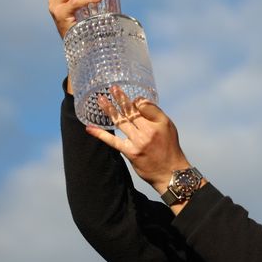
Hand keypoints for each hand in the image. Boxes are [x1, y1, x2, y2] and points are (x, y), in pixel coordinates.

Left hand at [85, 85, 194, 199]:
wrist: (170, 173)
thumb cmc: (169, 149)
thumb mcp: (169, 128)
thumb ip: (155, 115)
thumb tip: (138, 103)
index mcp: (160, 122)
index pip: (145, 105)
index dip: (137, 101)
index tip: (133, 99)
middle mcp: (149, 131)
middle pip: (131, 111)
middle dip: (120, 98)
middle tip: (112, 88)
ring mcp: (139, 141)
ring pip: (121, 121)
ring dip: (109, 109)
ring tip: (101, 100)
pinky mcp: (130, 152)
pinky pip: (113, 141)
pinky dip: (100, 134)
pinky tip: (90, 128)